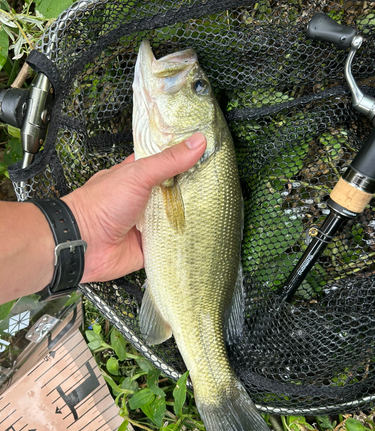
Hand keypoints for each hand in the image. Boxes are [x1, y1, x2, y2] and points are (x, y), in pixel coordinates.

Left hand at [63, 132, 206, 282]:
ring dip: (190, 216)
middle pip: (176, 192)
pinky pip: (172, 243)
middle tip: (218, 185)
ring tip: (217, 209)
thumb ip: (168, 161)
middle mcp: (144, 199)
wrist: (84, 244)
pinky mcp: (150, 245)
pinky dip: (183, 240)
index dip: (186, 158)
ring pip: (176, 218)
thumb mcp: (137, 175)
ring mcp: (147, 223)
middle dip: (193, 191)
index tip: (210, 153)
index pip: (167, 162)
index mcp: (138, 176)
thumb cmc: (99, 206)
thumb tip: (196, 142)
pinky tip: (200, 235)